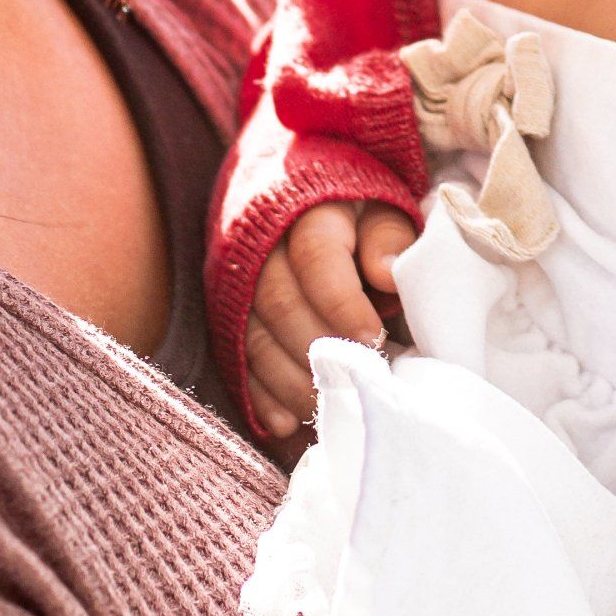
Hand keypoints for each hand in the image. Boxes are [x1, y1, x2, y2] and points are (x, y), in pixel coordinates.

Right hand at [245, 199, 416, 438]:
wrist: (296, 193)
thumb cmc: (356, 209)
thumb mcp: (381, 206)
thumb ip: (387, 235)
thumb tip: (388, 273)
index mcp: (304, 212)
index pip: (315, 256)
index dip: (341, 300)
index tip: (373, 336)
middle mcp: (260, 247)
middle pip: (279, 302)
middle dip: (318, 348)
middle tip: (356, 381)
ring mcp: (237, 285)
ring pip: (254, 337)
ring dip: (291, 379)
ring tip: (328, 407)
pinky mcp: (227, 317)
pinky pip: (237, 360)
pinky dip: (261, 395)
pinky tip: (285, 423)